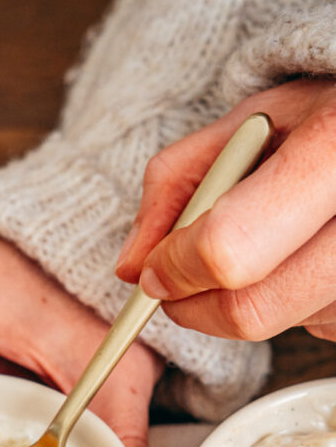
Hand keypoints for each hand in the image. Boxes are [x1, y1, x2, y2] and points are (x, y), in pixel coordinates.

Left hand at [115, 79, 335, 340]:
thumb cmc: (326, 116)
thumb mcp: (246, 127)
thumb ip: (175, 186)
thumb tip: (131, 267)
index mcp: (333, 152)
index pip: (229, 249)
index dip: (176, 267)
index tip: (154, 267)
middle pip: (250, 310)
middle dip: (193, 305)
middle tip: (179, 281)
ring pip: (276, 326)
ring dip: (243, 300)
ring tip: (266, 242)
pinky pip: (310, 330)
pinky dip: (286, 305)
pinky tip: (304, 256)